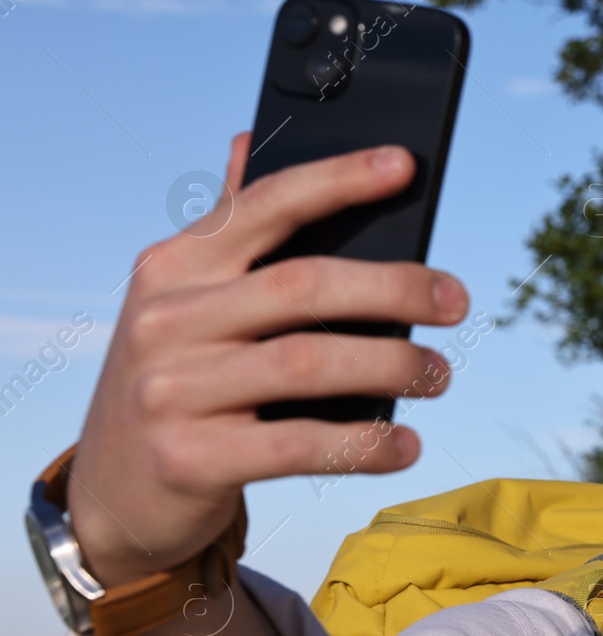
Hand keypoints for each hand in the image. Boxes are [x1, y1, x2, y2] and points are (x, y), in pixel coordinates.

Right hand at [66, 134, 469, 586]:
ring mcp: (173, 391)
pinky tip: (404, 445)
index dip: (338, 180)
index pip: (265, 205)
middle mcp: (166, 320)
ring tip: (438, 374)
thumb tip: (249, 138)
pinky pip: (301, 445)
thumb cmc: (180, 384)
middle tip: (456, 301)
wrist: (114, 497)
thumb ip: (228, 233)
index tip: (404, 166)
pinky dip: (366, 444)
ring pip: (310, 363)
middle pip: (305, 286)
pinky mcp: (191, 460)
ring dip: (394, 366)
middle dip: (395, 289)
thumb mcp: (188, 305)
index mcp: (173, 267)